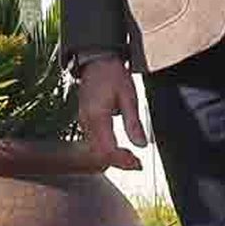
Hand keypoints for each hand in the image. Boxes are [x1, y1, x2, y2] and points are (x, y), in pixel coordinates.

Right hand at [76, 53, 145, 167]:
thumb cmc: (113, 75)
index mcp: (97, 116)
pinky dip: (107, 150)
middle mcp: (87, 122)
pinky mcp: (85, 121)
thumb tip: (141, 145)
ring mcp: (83, 122)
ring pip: (95, 150)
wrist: (96, 60)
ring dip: (113, 158)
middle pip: (99, 154)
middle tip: (137, 165)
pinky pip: (94, 142)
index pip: (107, 149)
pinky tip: (120, 150)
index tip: (138, 163)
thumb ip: (133, 123)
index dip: (122, 160)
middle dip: (119, 162)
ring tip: (131, 160)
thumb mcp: (129, 97)